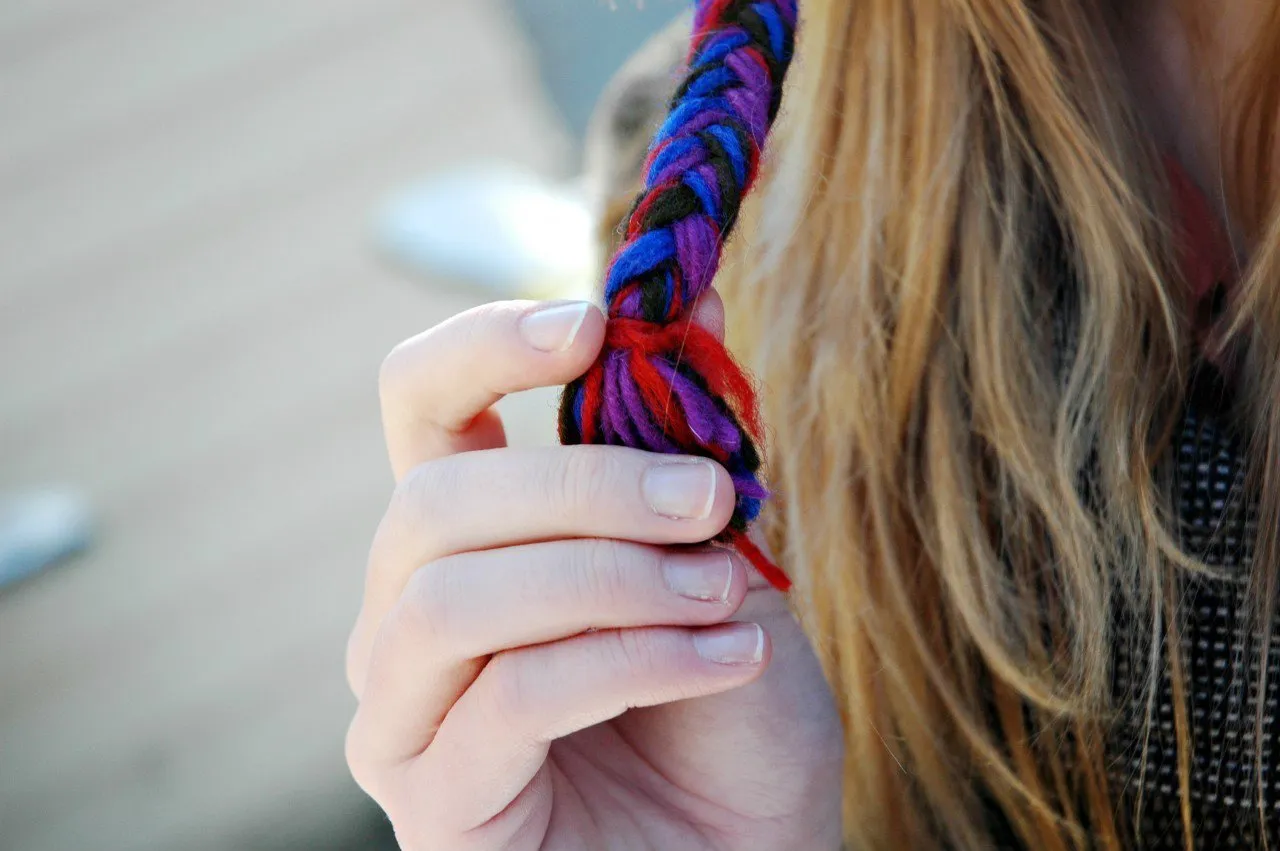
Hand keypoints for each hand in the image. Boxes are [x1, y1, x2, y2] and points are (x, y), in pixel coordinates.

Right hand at [345, 297, 843, 850]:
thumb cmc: (728, 719)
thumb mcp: (721, 562)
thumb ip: (686, 451)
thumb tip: (685, 307)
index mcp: (468, 541)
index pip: (418, 406)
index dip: (482, 345)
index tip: (593, 323)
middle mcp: (406, 617)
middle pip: (435, 501)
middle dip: (586, 484)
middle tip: (709, 499)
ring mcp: (402, 714)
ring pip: (455, 598)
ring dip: (608, 577)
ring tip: (721, 595)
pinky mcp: (430, 799)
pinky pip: (508, 698)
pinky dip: (630, 661)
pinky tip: (725, 664)